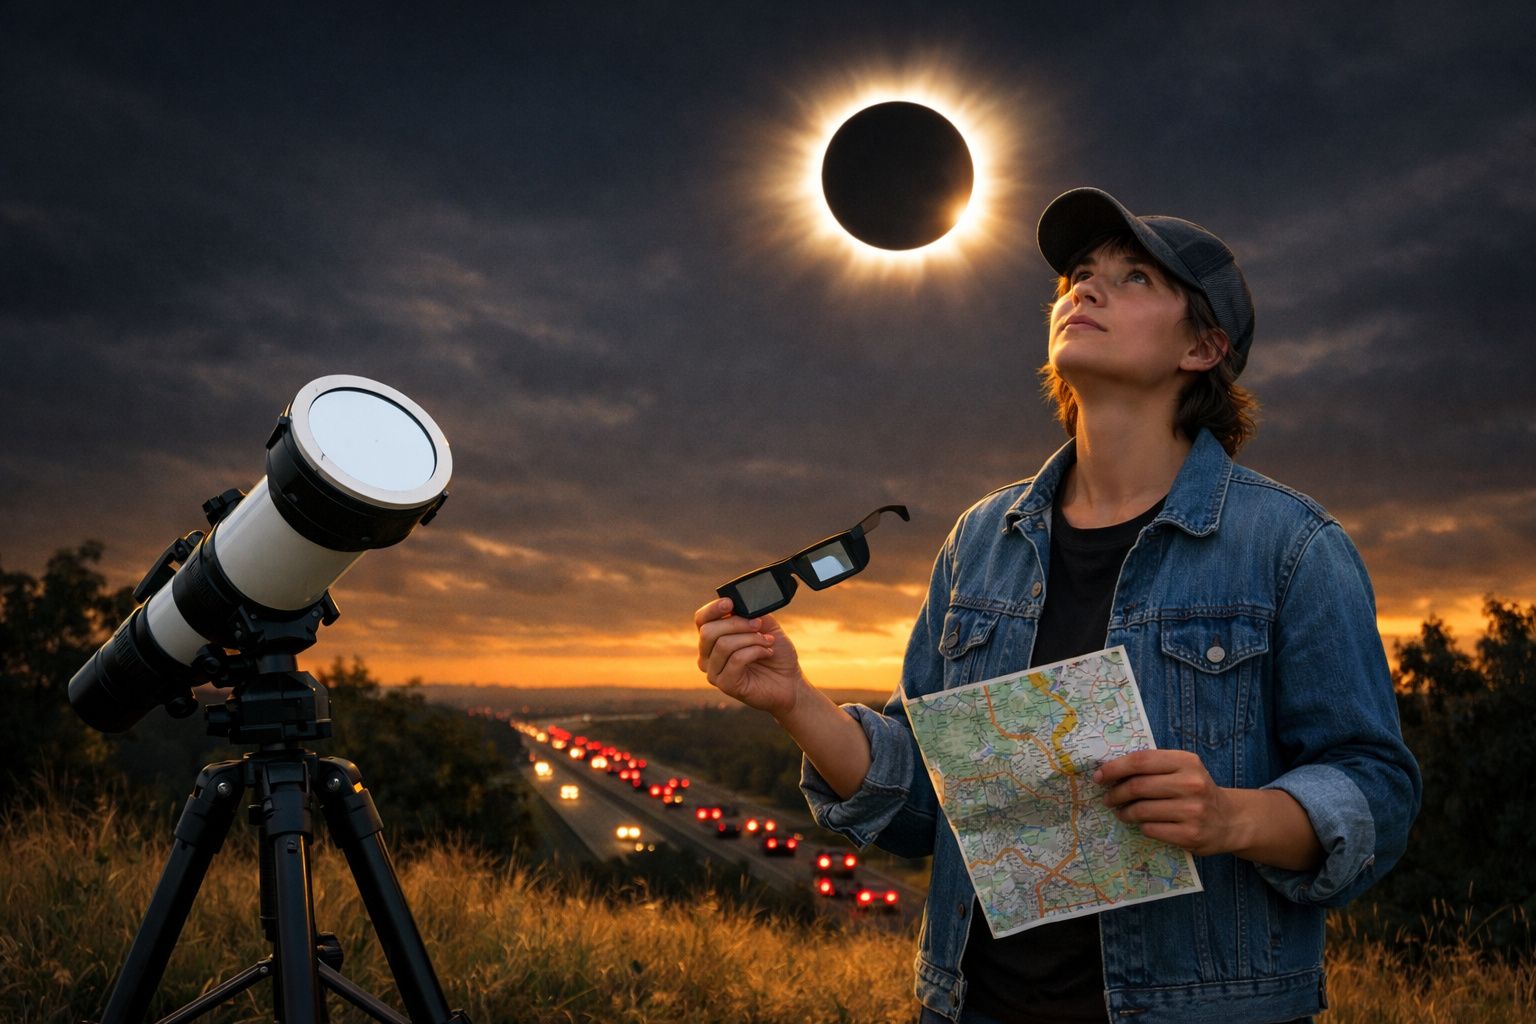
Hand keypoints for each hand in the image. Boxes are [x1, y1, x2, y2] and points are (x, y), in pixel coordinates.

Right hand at [693, 597, 805, 716]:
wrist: (789, 681)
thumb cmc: (776, 653)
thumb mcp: (765, 625)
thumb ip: (750, 612)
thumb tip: (740, 602)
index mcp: (714, 638)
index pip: (701, 620)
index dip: (713, 609)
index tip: (730, 602)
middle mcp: (708, 655)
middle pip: (708, 631)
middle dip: (737, 623)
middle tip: (759, 624)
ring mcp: (714, 671)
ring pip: (723, 645)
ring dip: (751, 638)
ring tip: (768, 641)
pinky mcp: (725, 684)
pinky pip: (736, 659)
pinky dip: (755, 651)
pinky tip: (767, 653)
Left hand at [1094, 749, 1236, 855]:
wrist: (1229, 820)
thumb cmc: (1196, 790)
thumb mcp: (1182, 769)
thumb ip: (1154, 766)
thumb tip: (1110, 771)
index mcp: (1187, 762)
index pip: (1141, 761)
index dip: (1115, 768)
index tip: (1099, 776)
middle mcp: (1192, 784)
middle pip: (1138, 786)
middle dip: (1116, 793)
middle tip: (1107, 798)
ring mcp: (1193, 811)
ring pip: (1142, 810)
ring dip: (1124, 812)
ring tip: (1121, 812)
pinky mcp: (1191, 834)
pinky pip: (1151, 829)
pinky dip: (1140, 826)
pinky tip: (1140, 824)